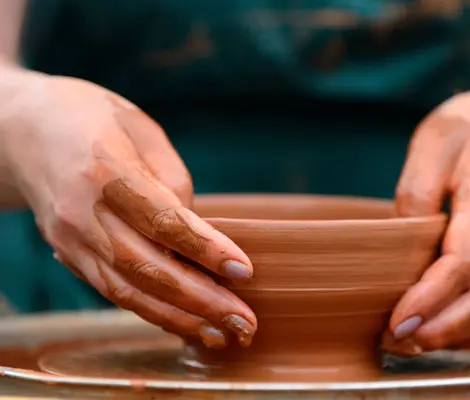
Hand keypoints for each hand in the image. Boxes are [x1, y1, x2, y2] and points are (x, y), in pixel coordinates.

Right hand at [1, 75, 255, 348]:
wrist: (21, 130)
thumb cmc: (92, 118)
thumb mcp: (140, 128)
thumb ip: (172, 179)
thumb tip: (198, 232)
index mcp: (105, 169)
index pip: (163, 219)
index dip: (206, 249)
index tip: (243, 272)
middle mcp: (83, 212)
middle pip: (147, 268)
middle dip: (201, 301)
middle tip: (244, 321)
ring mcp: (70, 239)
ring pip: (128, 291)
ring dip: (179, 318)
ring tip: (222, 334)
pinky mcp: (68, 254)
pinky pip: (112, 291)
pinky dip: (151, 312)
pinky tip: (184, 323)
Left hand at [387, 84, 469, 352]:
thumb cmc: (468, 134)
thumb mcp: (432, 141)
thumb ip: (416, 189)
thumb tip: (399, 239)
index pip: (465, 257)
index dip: (431, 296)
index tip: (397, 318)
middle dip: (441, 329)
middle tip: (394, 339)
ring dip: (458, 336)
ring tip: (411, 343)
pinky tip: (443, 333)